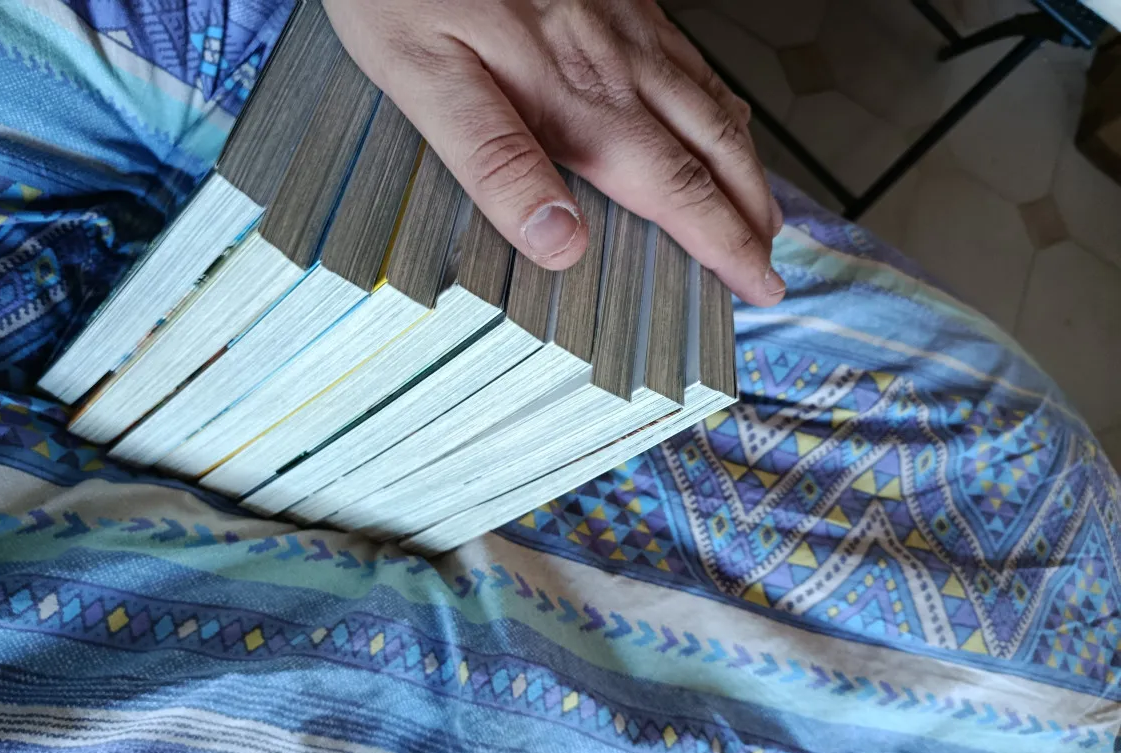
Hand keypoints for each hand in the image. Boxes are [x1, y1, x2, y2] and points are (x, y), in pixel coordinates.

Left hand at [323, 0, 785, 305]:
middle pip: (714, 147)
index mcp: (578, 98)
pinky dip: (719, 102)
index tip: (758, 284)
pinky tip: (716, 113)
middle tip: (771, 262)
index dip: (724, 243)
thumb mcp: (424, 83)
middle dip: (751, 212)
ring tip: (760, 206)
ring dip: (744, 162)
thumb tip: (560, 243)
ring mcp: (625, 21)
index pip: (676, 189)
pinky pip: (690, 57)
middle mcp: (618, 61)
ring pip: (711, 100)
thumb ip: (496, 164)